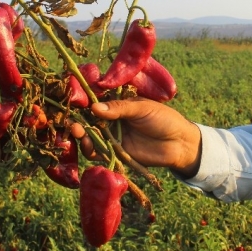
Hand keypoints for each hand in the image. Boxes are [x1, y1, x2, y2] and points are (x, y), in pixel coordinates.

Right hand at [81, 98, 202, 177]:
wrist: (179, 143)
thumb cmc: (163, 119)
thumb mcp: (142, 108)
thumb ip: (119, 108)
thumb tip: (95, 108)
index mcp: (119, 103)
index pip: (97, 100)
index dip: (84, 100)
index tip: (73, 100)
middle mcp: (112, 119)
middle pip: (89, 119)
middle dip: (79, 120)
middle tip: (72, 121)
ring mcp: (113, 136)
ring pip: (91, 135)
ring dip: (82, 134)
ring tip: (78, 131)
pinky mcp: (116, 152)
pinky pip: (98, 152)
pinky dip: (90, 149)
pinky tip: (87, 145)